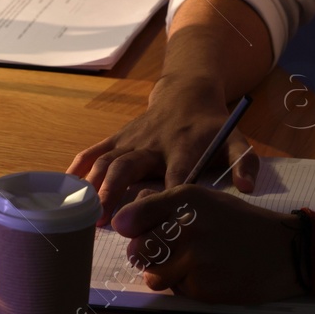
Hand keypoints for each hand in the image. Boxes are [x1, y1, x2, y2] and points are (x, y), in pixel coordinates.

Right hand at [67, 85, 259, 223]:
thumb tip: (248, 189)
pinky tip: (66, 187)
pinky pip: (94, 151)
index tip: (157, 221)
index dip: (167, 195)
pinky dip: (78, 168)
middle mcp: (153, 143)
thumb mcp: (236, 140)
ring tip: (85, 214)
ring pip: (108, 160)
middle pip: (129, 166)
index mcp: (184, 148)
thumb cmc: (211, 126)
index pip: (176, 175)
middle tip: (103, 220)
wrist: (187, 92)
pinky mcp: (118, 137)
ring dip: (94, 185)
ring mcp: (132, 139)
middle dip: (115, 191)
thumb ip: (245, 163)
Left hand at [109, 185, 302, 304]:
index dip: (129, 228)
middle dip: (146, 255)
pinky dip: (187, 287)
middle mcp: (185, 226)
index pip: (131, 216)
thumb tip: (126, 217)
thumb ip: (165, 206)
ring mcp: (193, 258)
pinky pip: (176, 291)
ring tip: (190, 266)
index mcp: (184, 199)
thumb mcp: (205, 201)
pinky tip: (209, 276)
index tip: (134, 232)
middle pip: (137, 249)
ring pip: (152, 275)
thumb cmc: (242, 223)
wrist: (285, 250)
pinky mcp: (202, 286)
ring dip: (165, 275)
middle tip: (166, 253)